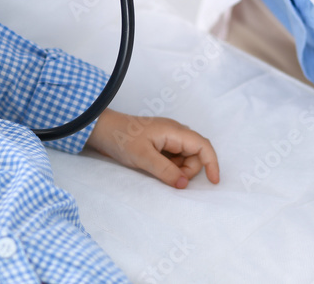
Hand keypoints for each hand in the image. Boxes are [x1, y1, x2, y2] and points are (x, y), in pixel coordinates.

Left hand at [85, 109, 220, 188]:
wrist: (100, 129)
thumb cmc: (121, 138)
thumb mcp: (143, 157)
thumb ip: (166, 171)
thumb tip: (184, 184)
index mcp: (174, 131)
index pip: (203, 146)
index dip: (212, 163)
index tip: (214, 182)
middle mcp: (174, 132)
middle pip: (195, 154)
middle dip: (188, 170)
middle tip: (169, 178)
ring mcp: (166, 137)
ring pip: (184, 157)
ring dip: (177, 169)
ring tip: (155, 170)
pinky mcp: (158, 143)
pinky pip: (172, 157)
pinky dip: (169, 166)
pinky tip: (154, 168)